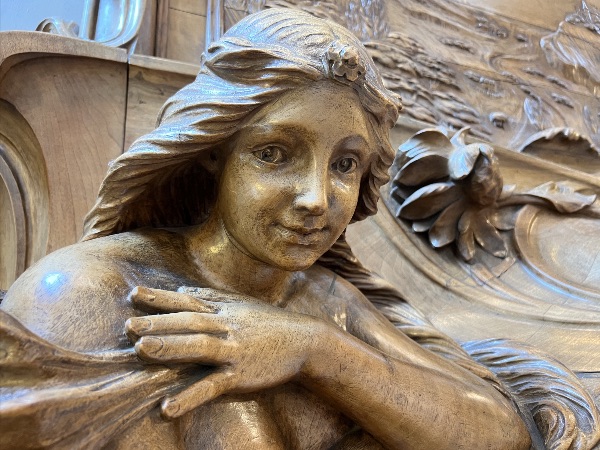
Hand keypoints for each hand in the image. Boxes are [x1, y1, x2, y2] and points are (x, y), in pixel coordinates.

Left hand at [125, 286, 326, 418]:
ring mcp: (233, 350)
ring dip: (170, 347)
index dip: (160, 298)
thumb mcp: (240, 304)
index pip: (187, 302)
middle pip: (188, 322)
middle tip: (128, 327)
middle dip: (158, 323)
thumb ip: (210, 296)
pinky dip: (190, 397)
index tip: (134, 294)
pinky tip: (168, 408)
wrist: (305, 340)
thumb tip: (182, 289)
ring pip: (199, 346)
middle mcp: (226, 326)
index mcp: (223, 310)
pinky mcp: (240, 375)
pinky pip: (212, 386)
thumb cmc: (270, 322)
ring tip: (142, 350)